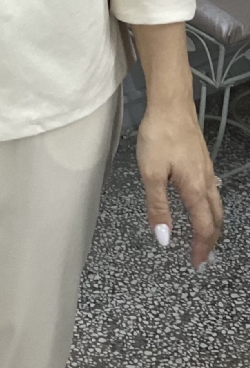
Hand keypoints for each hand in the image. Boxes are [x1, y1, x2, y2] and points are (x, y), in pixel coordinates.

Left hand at [136, 93, 223, 269]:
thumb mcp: (151, 174)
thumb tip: (164, 239)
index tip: (197, 264)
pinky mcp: (202, 160)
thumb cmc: (159, 136)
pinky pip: (212, 192)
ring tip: (204, 237)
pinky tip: (201, 204)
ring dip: (213, 224)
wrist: (171, 104)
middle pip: (216, 218)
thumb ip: (158, 207)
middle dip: (211, 240)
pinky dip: (210, 207)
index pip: (203, 227)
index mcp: (195, 189)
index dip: (201, 248)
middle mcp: (206, 181)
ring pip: (216, 205)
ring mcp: (207, 169)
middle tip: (203, 257)